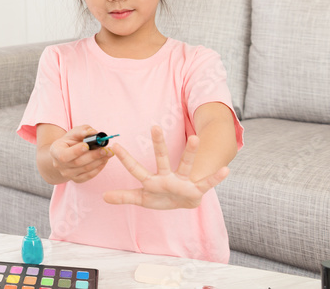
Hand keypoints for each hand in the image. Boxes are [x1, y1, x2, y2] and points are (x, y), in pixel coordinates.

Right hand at [48, 125, 113, 183]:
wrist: (65, 155)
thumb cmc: (69, 142)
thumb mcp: (73, 133)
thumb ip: (82, 131)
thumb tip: (93, 132)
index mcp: (55, 152)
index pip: (64, 155)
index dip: (76, 151)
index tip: (87, 145)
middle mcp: (59, 165)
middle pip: (78, 162)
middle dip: (93, 155)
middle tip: (106, 149)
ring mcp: (68, 174)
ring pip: (86, 169)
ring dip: (99, 161)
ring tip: (109, 153)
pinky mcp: (76, 179)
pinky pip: (89, 175)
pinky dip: (99, 168)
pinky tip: (105, 160)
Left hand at [103, 125, 228, 209]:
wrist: (183, 202)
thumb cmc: (161, 197)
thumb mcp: (142, 199)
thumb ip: (125, 197)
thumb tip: (104, 196)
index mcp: (152, 181)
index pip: (136, 169)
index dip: (126, 159)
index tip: (115, 146)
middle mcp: (167, 177)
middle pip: (162, 158)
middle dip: (158, 144)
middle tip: (155, 126)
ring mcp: (182, 181)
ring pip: (186, 164)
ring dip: (191, 152)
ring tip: (195, 137)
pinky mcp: (196, 189)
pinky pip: (207, 183)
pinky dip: (216, 177)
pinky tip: (226, 170)